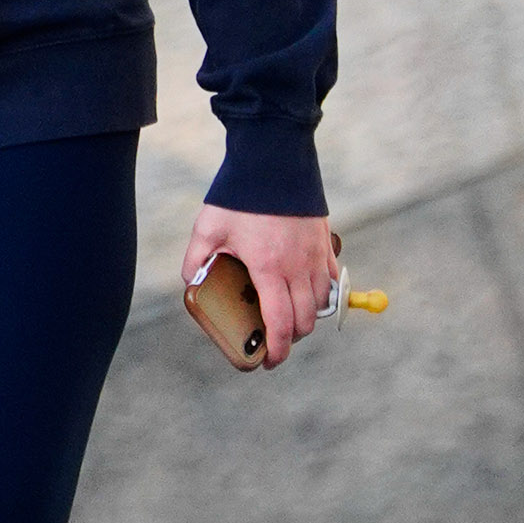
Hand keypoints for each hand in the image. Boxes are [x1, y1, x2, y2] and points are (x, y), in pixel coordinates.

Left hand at [183, 204, 337, 369]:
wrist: (273, 160)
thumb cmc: (238, 196)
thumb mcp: (207, 229)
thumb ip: (196, 260)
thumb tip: (191, 283)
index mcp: (268, 269)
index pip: (280, 323)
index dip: (278, 350)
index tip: (269, 362)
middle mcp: (297, 266)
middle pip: (305, 320)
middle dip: (292, 337)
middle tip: (275, 339)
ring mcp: (315, 254)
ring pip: (321, 302)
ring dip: (308, 316)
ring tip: (288, 316)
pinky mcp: (325, 240)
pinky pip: (331, 278)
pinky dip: (323, 292)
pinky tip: (306, 291)